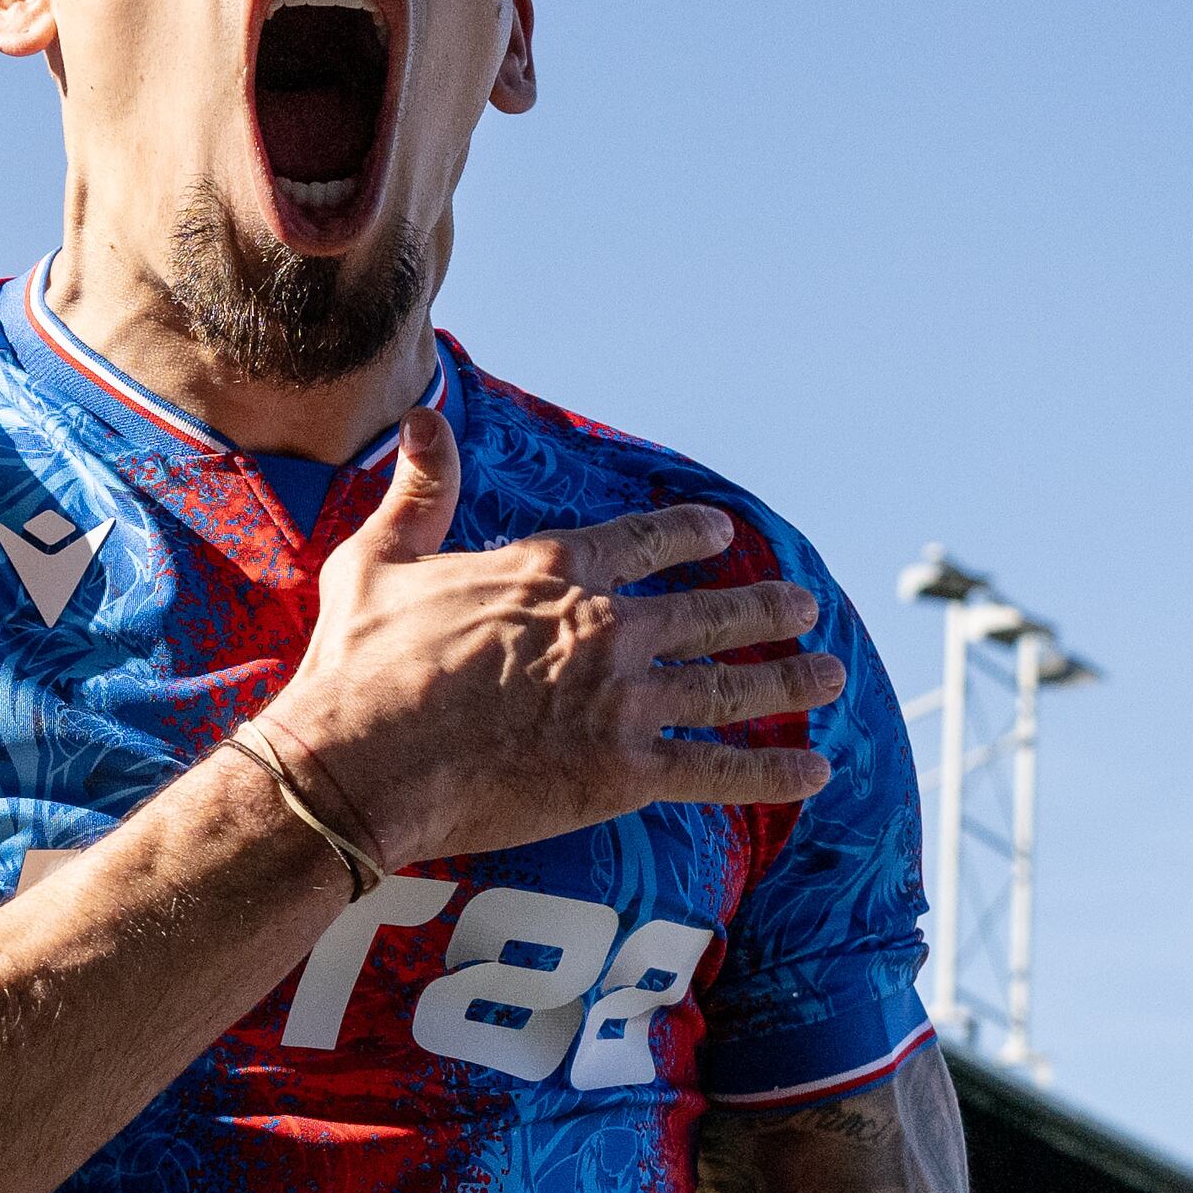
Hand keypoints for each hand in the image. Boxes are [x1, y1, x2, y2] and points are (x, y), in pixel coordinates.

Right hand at [263, 400, 842, 872]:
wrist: (363, 758)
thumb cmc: (362, 664)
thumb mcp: (382, 556)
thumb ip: (421, 490)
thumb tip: (425, 418)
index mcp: (553, 573)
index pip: (642, 543)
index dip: (687, 536)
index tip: (722, 531)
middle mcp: (605, 628)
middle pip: (707, 614)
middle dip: (765, 610)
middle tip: (806, 606)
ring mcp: (622, 701)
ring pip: (729, 687)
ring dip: (788, 681)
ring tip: (831, 674)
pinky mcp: (623, 772)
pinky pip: (716, 771)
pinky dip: (773, 773)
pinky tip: (816, 771)